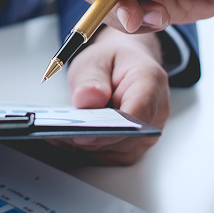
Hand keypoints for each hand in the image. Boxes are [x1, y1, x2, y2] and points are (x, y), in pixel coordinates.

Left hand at [46, 27, 168, 164]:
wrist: (125, 65)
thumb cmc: (113, 61)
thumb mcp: (95, 59)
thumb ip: (91, 78)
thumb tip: (88, 99)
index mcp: (150, 82)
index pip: (136, 113)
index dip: (111, 128)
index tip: (84, 133)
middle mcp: (156, 111)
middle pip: (126, 137)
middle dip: (92, 138)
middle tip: (59, 132)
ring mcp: (147, 132)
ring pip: (115, 150)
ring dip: (86, 145)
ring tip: (57, 133)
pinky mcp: (133, 145)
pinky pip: (109, 154)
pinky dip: (86, 148)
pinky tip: (65, 137)